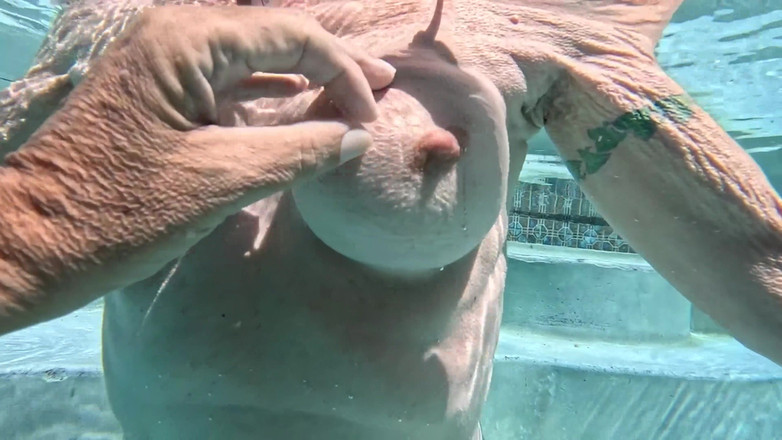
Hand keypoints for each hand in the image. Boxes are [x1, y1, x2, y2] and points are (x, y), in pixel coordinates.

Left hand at [0, 5, 394, 331]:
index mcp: (188, 42)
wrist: (33, 241)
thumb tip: (358, 136)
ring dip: (302, 76)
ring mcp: (162, 62)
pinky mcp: (157, 92)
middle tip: (382, 83)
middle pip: (272, 37)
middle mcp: (175, 36)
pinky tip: (296, 105)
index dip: (342, 73)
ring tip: (350, 91)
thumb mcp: (221, 180)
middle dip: (330, 62)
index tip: (370, 119)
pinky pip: (226, 80)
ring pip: (251, 57)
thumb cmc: (121, 211)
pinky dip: (267, 94)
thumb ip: (298, 151)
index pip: (291, 37)